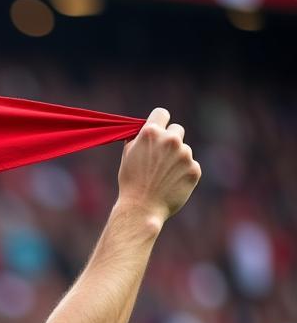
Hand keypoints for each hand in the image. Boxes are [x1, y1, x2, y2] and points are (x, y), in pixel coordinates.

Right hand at [117, 107, 200, 224]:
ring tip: (162, 177)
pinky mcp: (194, 169)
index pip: (162, 113)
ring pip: (184, 151)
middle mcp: (170, 140)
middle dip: (170, 141)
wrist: (142, 209)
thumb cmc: (131, 183)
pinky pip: (190, 166)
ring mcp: (185, 154)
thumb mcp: (127, 156)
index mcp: (150, 134)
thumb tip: (144, 130)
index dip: (160, 121)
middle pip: (177, 130)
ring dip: (176, 160)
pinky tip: (170, 185)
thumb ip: (138, 140)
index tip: (159, 129)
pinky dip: (183, 174)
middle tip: (160, 159)